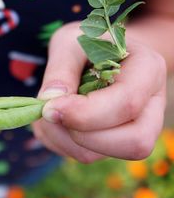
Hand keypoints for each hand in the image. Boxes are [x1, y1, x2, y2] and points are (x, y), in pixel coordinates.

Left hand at [33, 22, 166, 162]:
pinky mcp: (111, 142)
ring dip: (62, 138)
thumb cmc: (84, 43)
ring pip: (103, 155)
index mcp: (148, 70)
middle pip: (132, 142)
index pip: (127, 104)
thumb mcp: (69, 42)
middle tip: (50, 111)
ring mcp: (134, 128)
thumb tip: (50, 100)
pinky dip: (59, 142)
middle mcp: (150, 105)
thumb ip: (61, 67)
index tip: (48, 106)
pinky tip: (53, 119)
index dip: (84, 113)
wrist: (94, 54)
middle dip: (81, 134)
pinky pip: (84, 155)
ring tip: (47, 111)